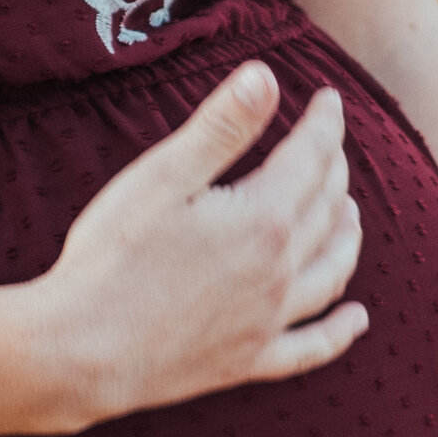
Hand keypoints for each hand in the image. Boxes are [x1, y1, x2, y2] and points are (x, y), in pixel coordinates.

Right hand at [33, 58, 365, 430]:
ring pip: (331, 273)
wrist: (80, 353)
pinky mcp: (247, 361)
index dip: (325, 124)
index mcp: (261, 219)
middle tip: (330, 147)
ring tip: (350, 215)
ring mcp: (266, 321)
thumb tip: (266, 75)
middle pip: (327, 211)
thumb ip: (220, 126)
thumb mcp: (161, 178)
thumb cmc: (111, 258)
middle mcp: (278, 272)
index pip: (311, 158)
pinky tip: (357, 319)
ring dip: (347, 239)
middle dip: (335, 171)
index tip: (329, 100)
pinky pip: (311, 346)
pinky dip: (339, 332)